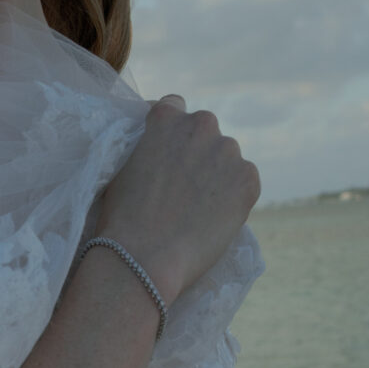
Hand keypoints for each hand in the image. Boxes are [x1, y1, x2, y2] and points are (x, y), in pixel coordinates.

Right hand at [93, 94, 260, 305]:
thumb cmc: (121, 221)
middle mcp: (202, 124)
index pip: (174, 108)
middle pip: (205, 132)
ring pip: (226, 159)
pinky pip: (244, 184)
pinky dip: (233, 198)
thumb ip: (143, 150)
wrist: (143, 259)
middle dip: (196, 154)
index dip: (171, 133)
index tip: (167, 154)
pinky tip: (212, 220)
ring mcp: (228, 151)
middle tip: (183, 190)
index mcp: (167, 118)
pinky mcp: (248, 179)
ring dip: (217, 176)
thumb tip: (154, 152)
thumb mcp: (120, 170)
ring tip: (197, 211)